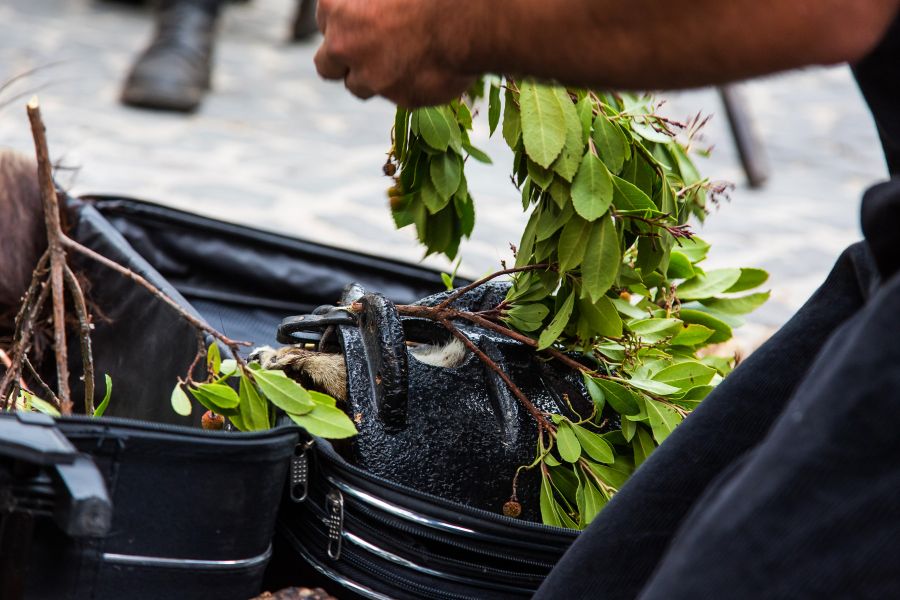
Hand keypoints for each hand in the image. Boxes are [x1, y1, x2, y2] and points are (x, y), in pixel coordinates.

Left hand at [314, 0, 475, 106]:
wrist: (468, 17)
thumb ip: (368, 1)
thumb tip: (375, 11)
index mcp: (335, 7)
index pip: (325, 22)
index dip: (345, 25)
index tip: (362, 24)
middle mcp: (344, 46)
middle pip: (328, 65)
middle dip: (347, 61)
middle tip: (372, 51)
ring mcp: (371, 77)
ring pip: (360, 87)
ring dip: (376, 78)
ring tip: (406, 58)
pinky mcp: (401, 100)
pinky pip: (400, 96)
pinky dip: (410, 86)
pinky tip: (430, 66)